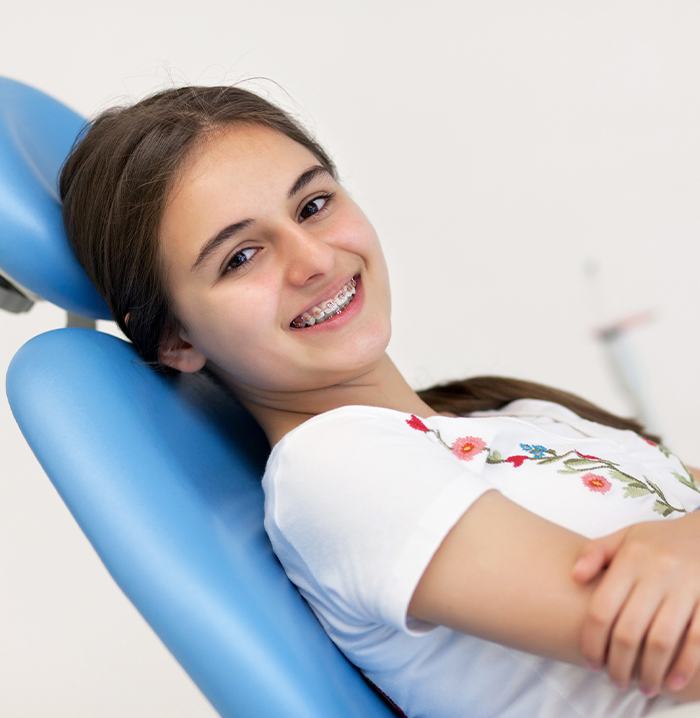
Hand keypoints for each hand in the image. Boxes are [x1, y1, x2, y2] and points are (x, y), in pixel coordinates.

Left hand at [571, 514, 699, 697]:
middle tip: (615, 680)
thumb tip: (574, 576)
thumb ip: (596, 552)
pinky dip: (684, 665)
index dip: (593, 641)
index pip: (603, 609)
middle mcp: (656, 575)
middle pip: (630, 631)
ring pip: (662, 641)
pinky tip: (672, 682)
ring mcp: (685, 590)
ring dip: (650, 671)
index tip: (591, 661)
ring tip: (643, 687)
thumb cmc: (659, 540)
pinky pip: (696, 640)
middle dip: (619, 664)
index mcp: (630, 560)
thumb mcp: (625, 536)